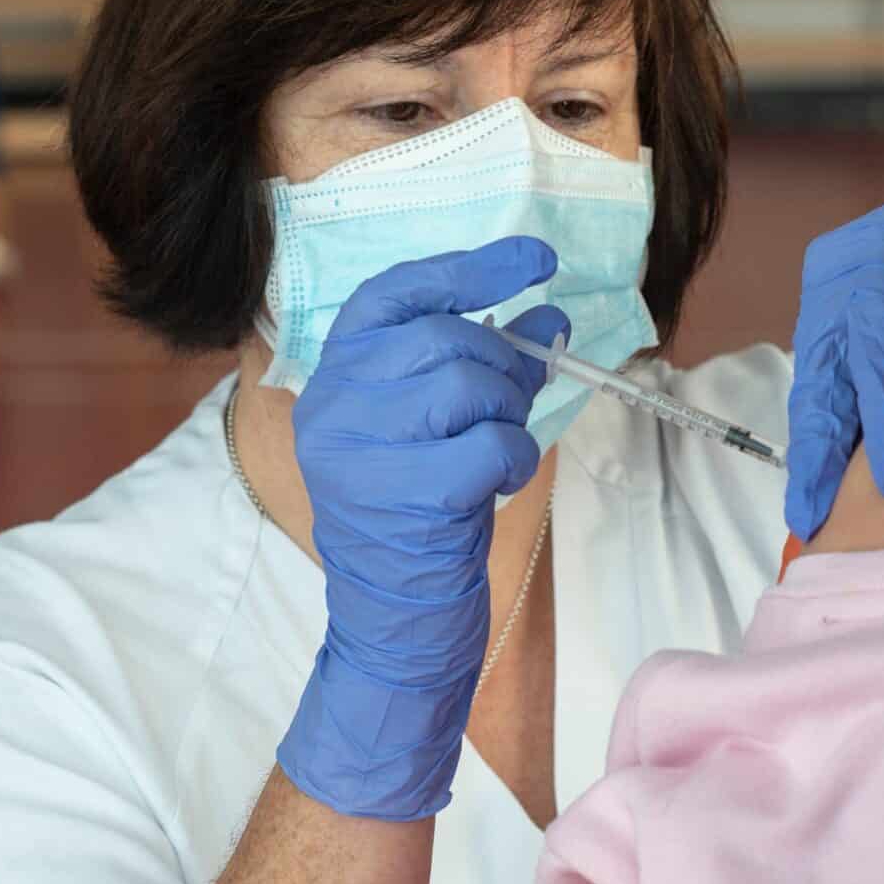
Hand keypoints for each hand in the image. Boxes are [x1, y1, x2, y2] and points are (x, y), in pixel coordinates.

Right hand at [280, 238, 569, 820]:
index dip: (467, 268)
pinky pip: (488, 443)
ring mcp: (361, 451)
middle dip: (503, 365)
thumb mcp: (439, 432)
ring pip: (468, 383)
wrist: (392, 623)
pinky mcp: (402, 497)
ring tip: (499, 450)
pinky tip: (502, 484)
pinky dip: (514, 458)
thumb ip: (483, 369)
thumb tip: (550, 316)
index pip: (395, 294)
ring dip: (509, 413)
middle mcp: (334, 406)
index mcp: (333, 379)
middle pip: (445, 338)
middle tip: (512, 405)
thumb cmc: (418, 519)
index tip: (534, 260)